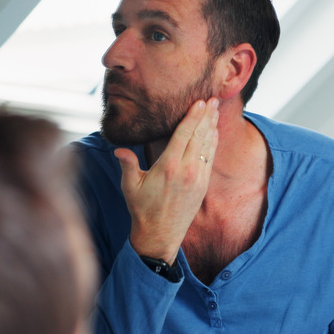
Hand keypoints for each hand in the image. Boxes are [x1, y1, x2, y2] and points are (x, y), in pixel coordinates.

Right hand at [116, 98, 218, 263]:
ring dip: (212, 126)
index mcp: (169, 166)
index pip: (184, 134)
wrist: (160, 236)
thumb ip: (127, 165)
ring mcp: (197, 178)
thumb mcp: (130, 186)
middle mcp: (186, 170)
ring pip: (207, 146)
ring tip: (215, 110)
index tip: (200, 101)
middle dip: (206, 116)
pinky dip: (212, 143)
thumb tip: (118, 149)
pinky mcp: (202, 186)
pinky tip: (213, 133)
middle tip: (213, 98)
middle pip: (199, 136)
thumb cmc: (142, 210)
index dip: (193, 116)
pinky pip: (210, 159)